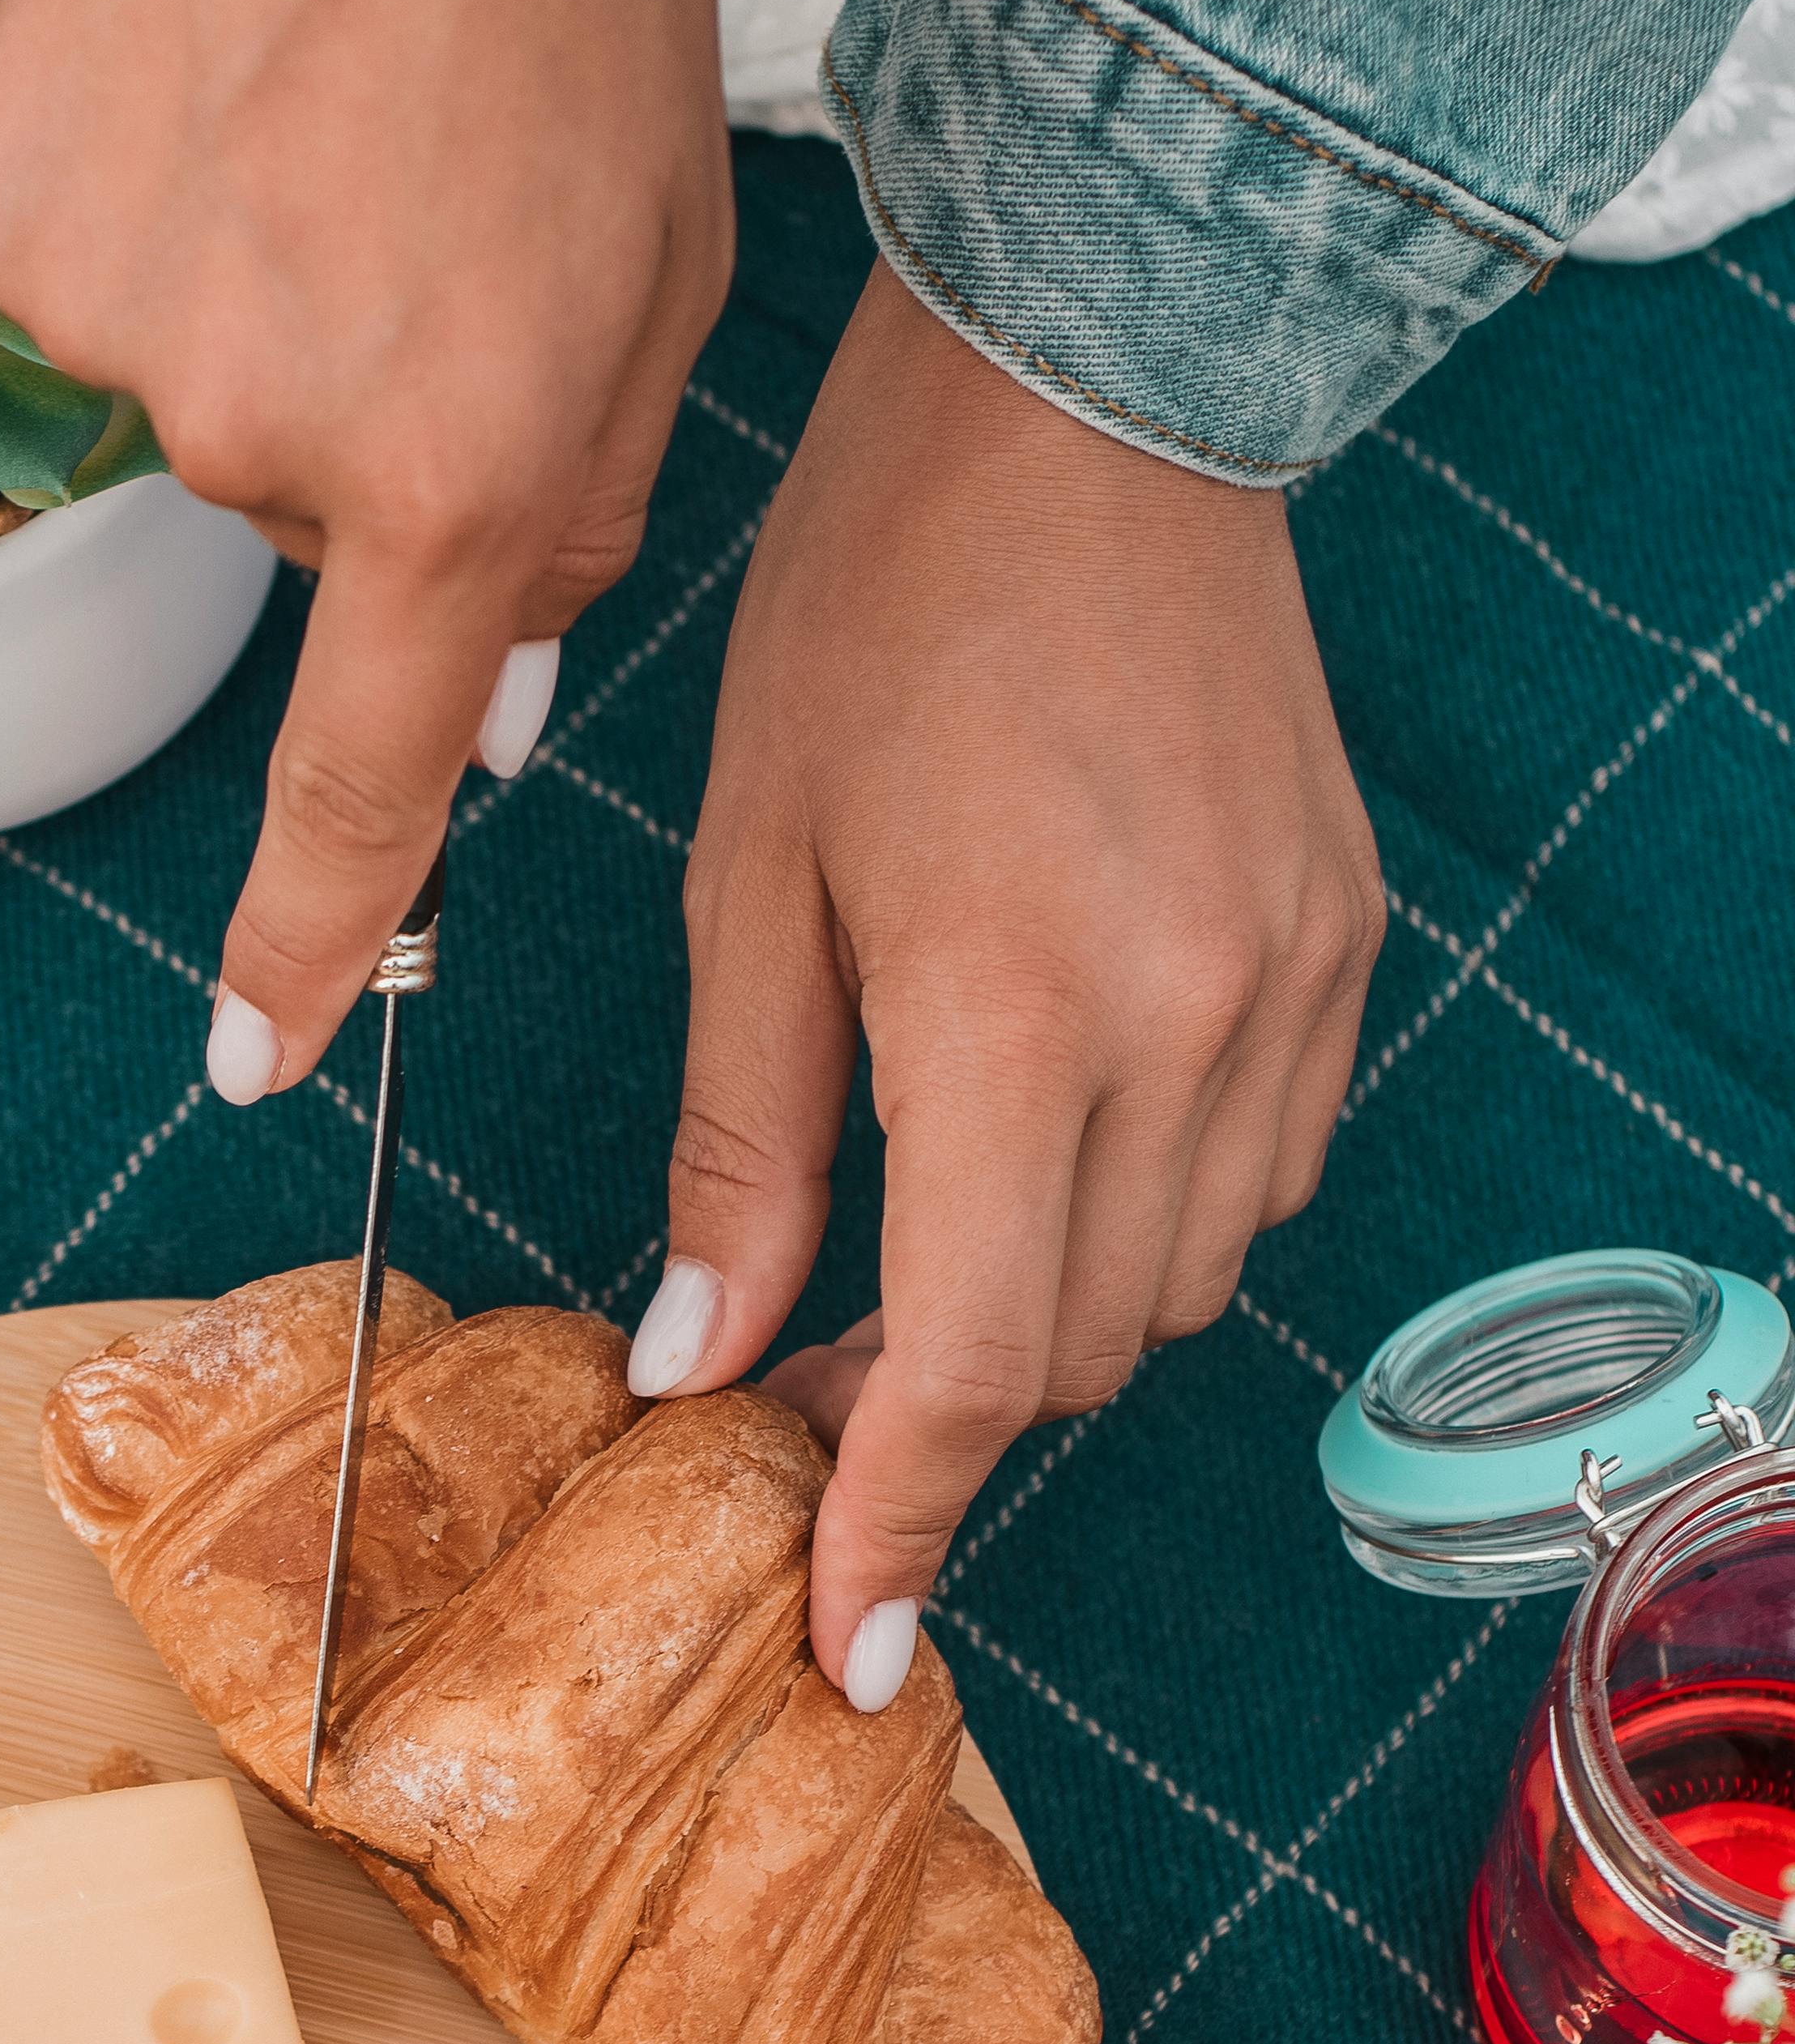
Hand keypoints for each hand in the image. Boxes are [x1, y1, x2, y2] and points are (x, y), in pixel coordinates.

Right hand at [0, 0, 730, 1093]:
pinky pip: (91, 287)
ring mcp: (114, 333)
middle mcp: (269, 440)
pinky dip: (153, 203)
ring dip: (270, 293)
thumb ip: (579, 505)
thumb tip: (486, 707)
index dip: (304, 936)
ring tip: (331, 97)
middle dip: (376, 415)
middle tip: (435, 199)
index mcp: (462, 470)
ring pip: (203, 399)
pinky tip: (213, 65)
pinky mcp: (3, 226)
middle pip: (310, 525)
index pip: (368, 784)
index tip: (249, 1058)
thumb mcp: (659, 261)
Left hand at [632, 269, 1383, 1697]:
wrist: (1091, 392)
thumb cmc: (877, 606)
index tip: (845, 1651)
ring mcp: (1288, 993)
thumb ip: (744, 1144)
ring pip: (1166, 1289)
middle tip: (800, 1377)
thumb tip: (703, 1362)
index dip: (893, 1532)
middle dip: (933, 1413)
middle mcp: (1189, 1031)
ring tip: (914, 1240)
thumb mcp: (747, 880)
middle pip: (1063, 1356)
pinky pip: (1248, 1177)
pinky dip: (1139, 1211)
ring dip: (1036, 1313)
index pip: (962, 1369)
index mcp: (1017, 1020)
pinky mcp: (1339, 949)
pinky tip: (1048, 1131)